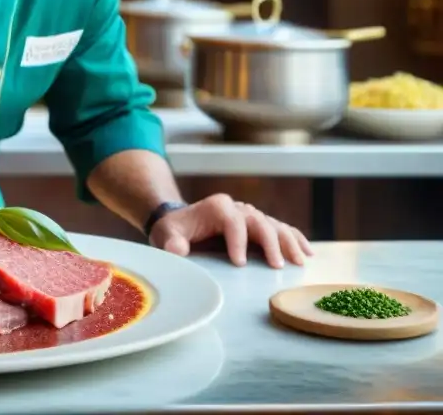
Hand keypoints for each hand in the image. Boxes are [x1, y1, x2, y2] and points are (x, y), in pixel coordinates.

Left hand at [148, 193, 313, 267]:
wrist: (180, 225)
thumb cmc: (173, 231)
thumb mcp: (166, 234)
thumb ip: (171, 242)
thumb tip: (177, 250)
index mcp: (216, 207)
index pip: (232, 221)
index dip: (237, 241)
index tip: (239, 264)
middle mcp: (237, 208)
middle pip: (259, 221)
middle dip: (270, 243)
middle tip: (277, 266)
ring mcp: (249, 216)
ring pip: (274, 225)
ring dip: (289, 242)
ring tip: (300, 261)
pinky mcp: (258, 226)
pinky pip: (281, 229)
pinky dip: (295, 239)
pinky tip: (307, 252)